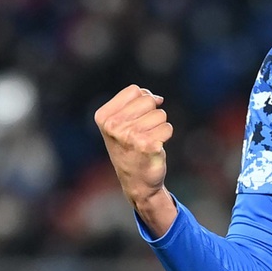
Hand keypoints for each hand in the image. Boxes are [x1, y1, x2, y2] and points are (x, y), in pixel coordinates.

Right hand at [94, 84, 176, 236]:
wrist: (136, 180)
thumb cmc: (130, 147)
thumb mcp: (122, 122)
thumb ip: (136, 102)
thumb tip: (158, 98)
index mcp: (103, 117)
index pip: (134, 90)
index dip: (142, 100)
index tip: (135, 118)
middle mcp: (113, 126)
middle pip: (148, 100)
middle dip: (152, 113)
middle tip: (142, 132)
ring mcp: (129, 136)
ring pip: (160, 114)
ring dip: (159, 126)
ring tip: (147, 140)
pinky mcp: (147, 145)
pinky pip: (167, 128)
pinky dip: (165, 136)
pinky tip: (154, 147)